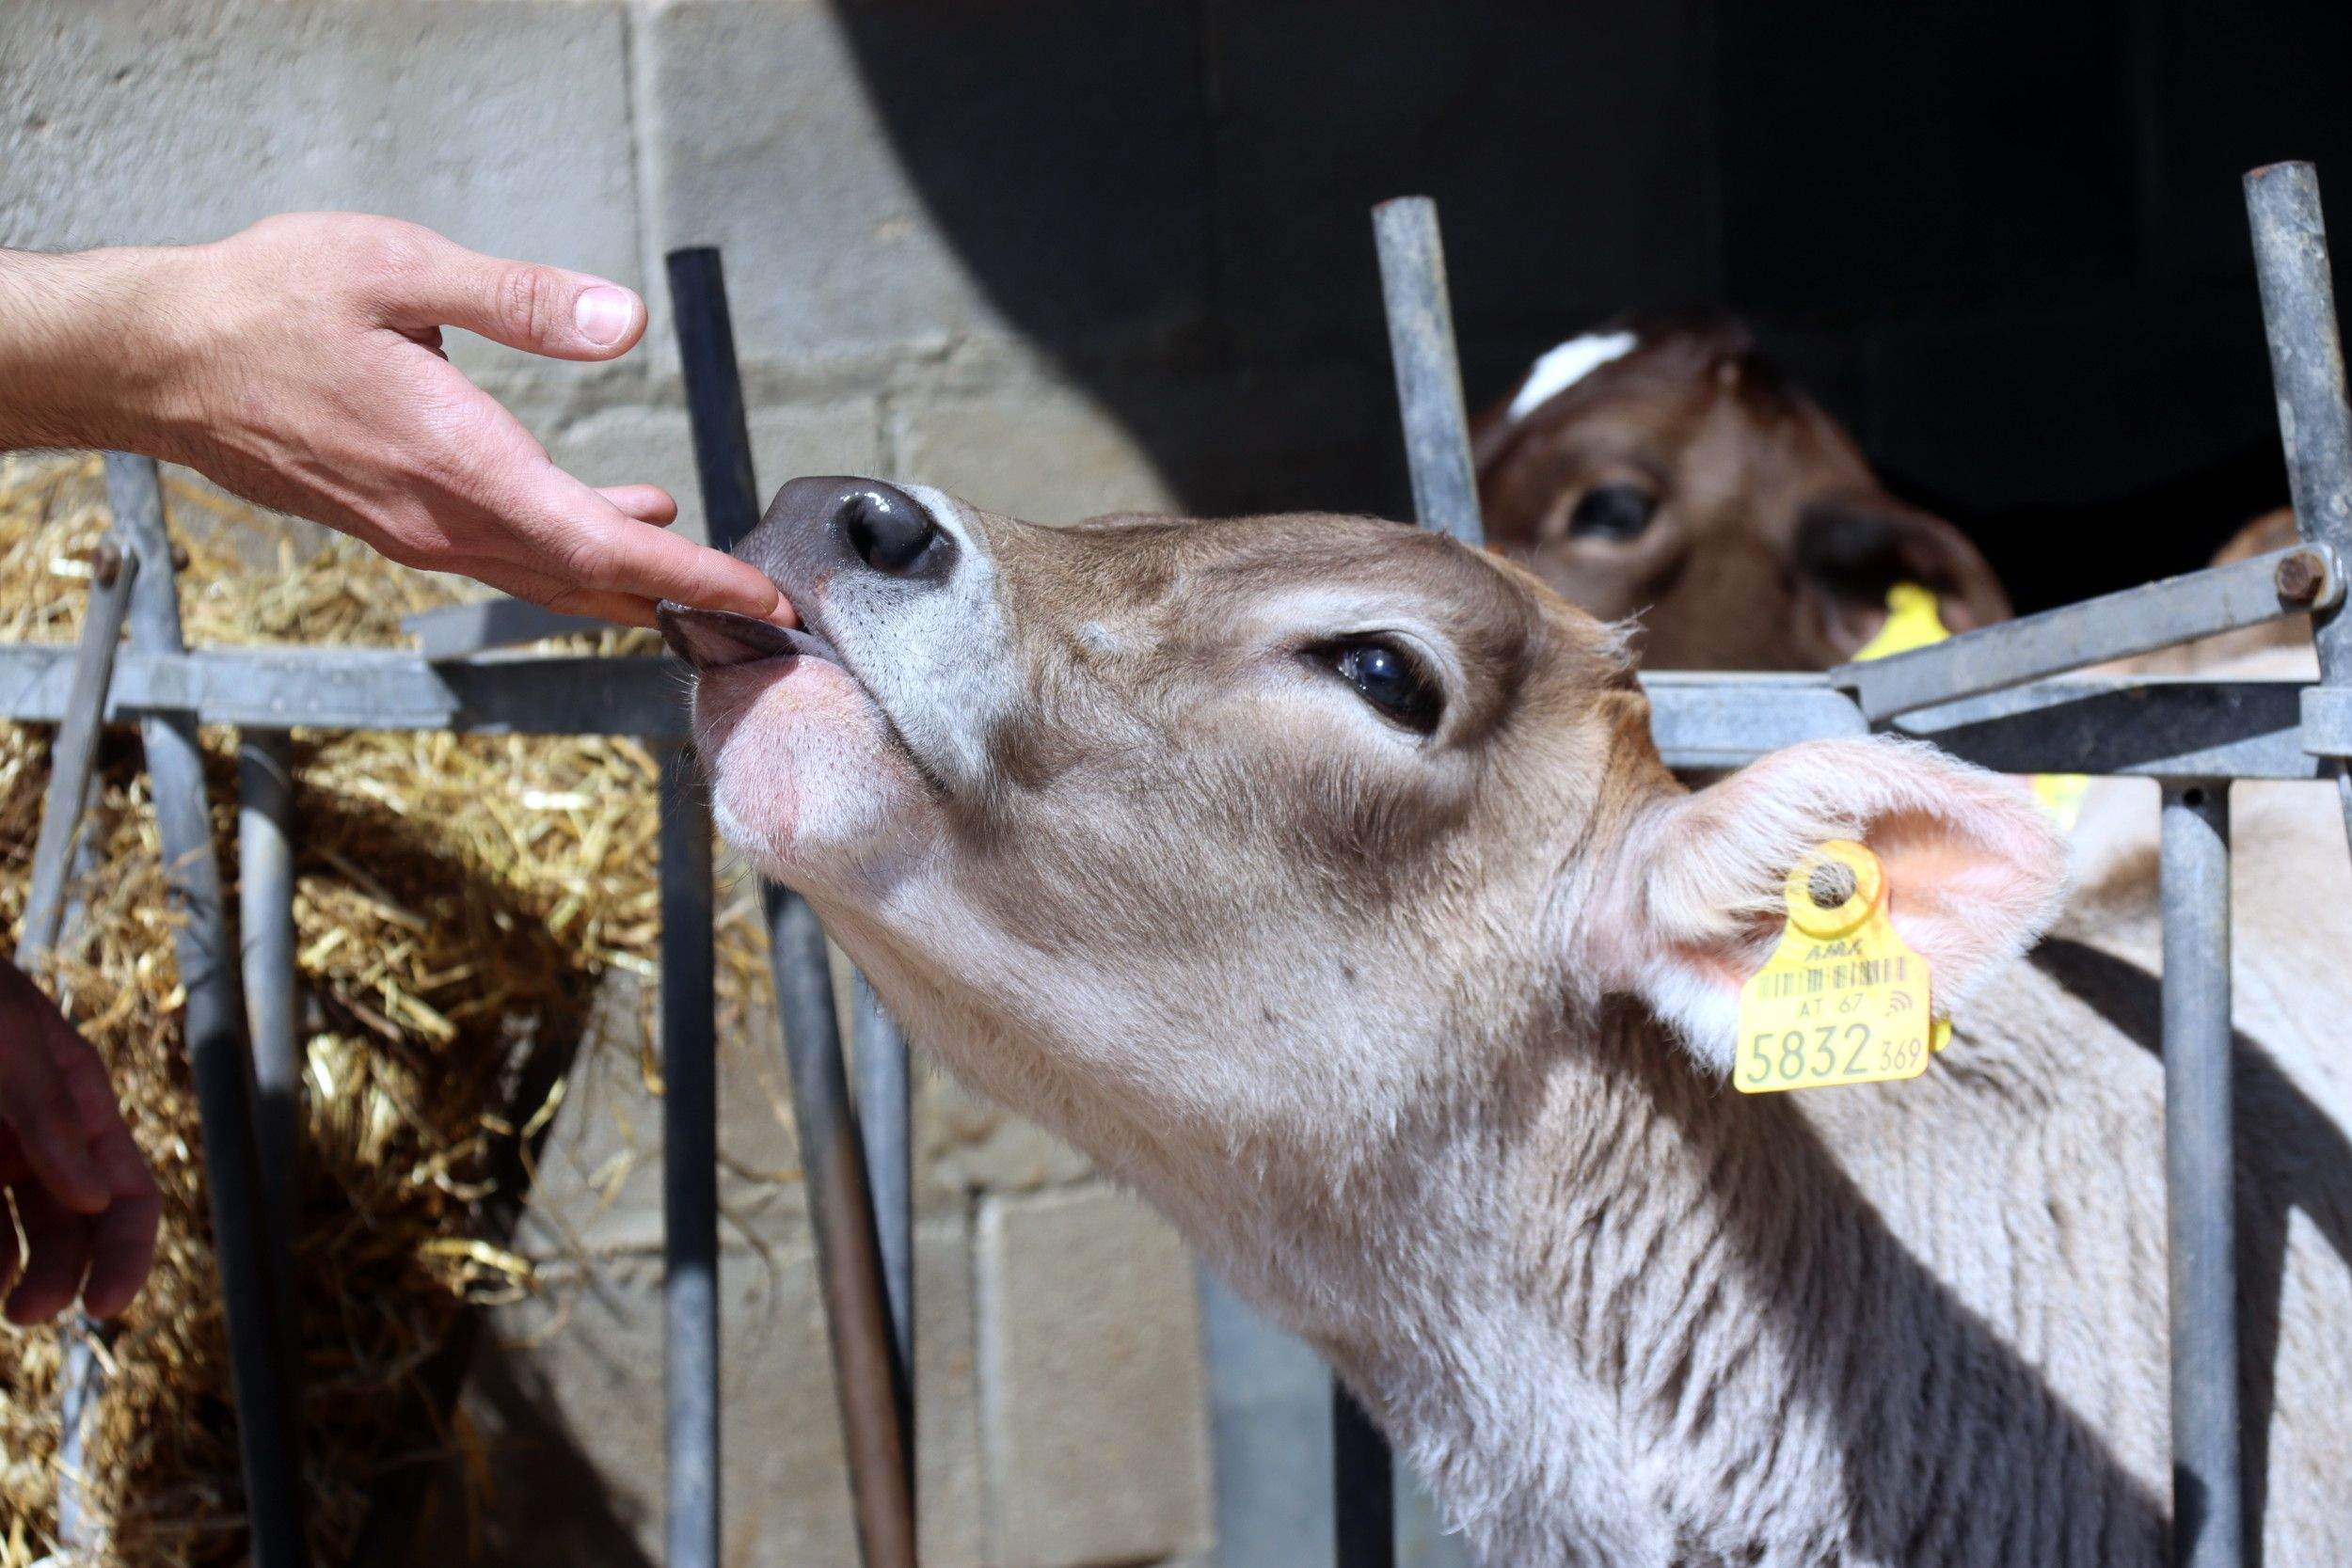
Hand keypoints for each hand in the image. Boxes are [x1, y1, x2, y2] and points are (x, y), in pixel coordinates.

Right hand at [0, 214, 785, 627]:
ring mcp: (419, 533)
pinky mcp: (400, 525)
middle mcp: (444, 519)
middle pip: (588, 581)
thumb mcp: (397, 267)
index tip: (758, 596)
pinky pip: (509, 556)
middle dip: (681, 595)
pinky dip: (576, 551)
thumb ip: (520, 298)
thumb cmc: (267, 305)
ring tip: (705, 563)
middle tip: (758, 600)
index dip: (690, 578)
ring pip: (549, 575)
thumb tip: (625, 320)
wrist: (158, 361)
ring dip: (632, 578)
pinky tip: (618, 515)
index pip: (600, 544)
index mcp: (459, 463)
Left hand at [0, 958, 158, 1322]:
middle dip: (55, 1276)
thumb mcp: (6, 1039)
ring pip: (2, 1237)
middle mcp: (33, 1144)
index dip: (126, 1253)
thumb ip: (50, 1115)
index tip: (100, 1305)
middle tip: (24, 1314)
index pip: (129, 1195)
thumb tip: (99, 1199)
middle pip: (68, 1230)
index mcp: (77, 1109)